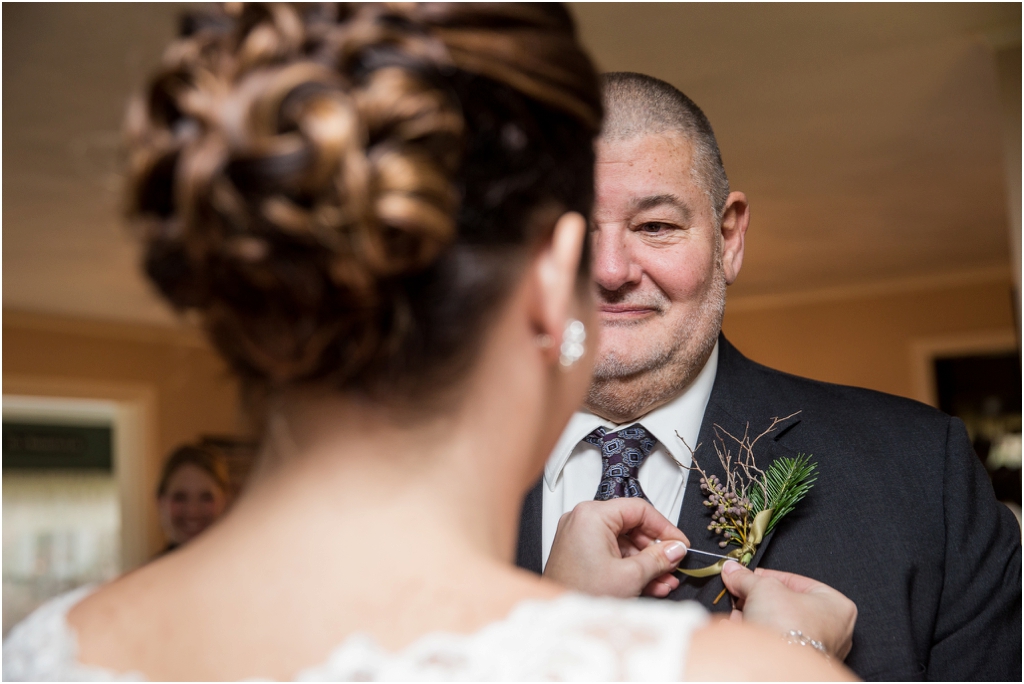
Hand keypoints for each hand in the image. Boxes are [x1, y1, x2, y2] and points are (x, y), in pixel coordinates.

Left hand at [543, 499, 689, 597]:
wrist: (559, 622)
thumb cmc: (580, 594)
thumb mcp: (630, 575)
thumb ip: (657, 558)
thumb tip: (675, 548)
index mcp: (592, 515)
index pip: (639, 509)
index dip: (664, 527)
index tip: (679, 543)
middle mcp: (582, 520)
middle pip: (631, 526)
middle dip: (655, 550)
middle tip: (673, 564)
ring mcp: (579, 536)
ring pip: (623, 543)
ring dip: (646, 562)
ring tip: (664, 580)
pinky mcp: (579, 553)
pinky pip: (611, 553)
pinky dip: (630, 567)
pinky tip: (649, 583)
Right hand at [721, 561, 856, 660]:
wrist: (778, 665)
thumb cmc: (789, 627)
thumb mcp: (763, 586)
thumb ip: (747, 577)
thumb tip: (734, 571)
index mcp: (837, 605)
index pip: (797, 582)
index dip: (768, 577)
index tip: (750, 577)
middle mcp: (833, 630)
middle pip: (787, 604)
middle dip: (759, 599)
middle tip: (743, 593)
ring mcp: (816, 650)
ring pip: (780, 625)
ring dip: (756, 616)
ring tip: (739, 612)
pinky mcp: (797, 663)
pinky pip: (776, 643)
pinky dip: (759, 634)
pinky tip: (742, 627)